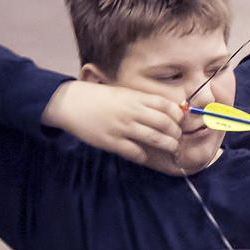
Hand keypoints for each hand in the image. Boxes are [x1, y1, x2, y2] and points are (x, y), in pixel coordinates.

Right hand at [43, 79, 182, 166]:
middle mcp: (132, 112)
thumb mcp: (122, 93)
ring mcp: (122, 127)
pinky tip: (145, 156)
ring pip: (154, 138)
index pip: (166, 105)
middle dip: (176, 133)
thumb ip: (141, 101)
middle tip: (177, 138)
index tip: (180, 121)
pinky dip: (144, 156)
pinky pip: (135, 152)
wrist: (70, 103)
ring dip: (167, 145)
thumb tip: (164, 110)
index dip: (178, 115)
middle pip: (165, 123)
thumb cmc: (98, 98)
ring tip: (171, 148)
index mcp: (135, 98)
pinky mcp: (111, 141)